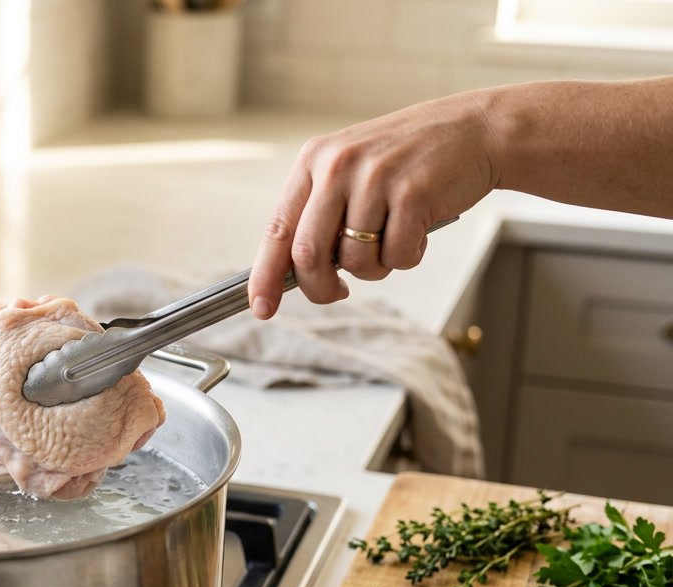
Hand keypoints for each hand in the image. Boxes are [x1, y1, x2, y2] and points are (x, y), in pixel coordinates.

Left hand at [247, 91, 499, 317]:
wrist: (476, 129)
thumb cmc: (409, 160)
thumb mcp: (352, 170)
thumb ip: (321, 212)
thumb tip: (293, 272)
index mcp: (314, 160)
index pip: (277, 229)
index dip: (266, 275)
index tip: (260, 307)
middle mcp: (338, 166)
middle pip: (308, 255)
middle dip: (320, 287)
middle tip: (339, 292)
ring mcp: (375, 178)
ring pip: (355, 260)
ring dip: (376, 268)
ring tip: (394, 239)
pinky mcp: (412, 194)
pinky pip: (397, 257)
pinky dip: (408, 257)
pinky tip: (419, 231)